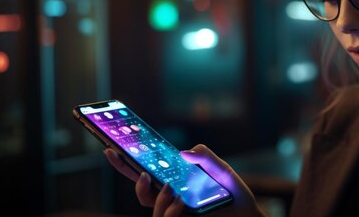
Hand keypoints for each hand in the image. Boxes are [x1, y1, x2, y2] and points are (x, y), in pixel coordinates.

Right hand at [104, 144, 264, 216]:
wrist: (247, 215)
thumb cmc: (233, 192)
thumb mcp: (222, 170)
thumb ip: (206, 158)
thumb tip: (183, 152)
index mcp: (174, 178)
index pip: (144, 169)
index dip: (125, 161)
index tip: (110, 148)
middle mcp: (170, 194)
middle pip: (140, 187)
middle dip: (130, 176)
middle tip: (141, 170)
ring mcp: (174, 209)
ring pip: (148, 204)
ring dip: (154, 195)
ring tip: (169, 187)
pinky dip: (169, 210)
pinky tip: (180, 202)